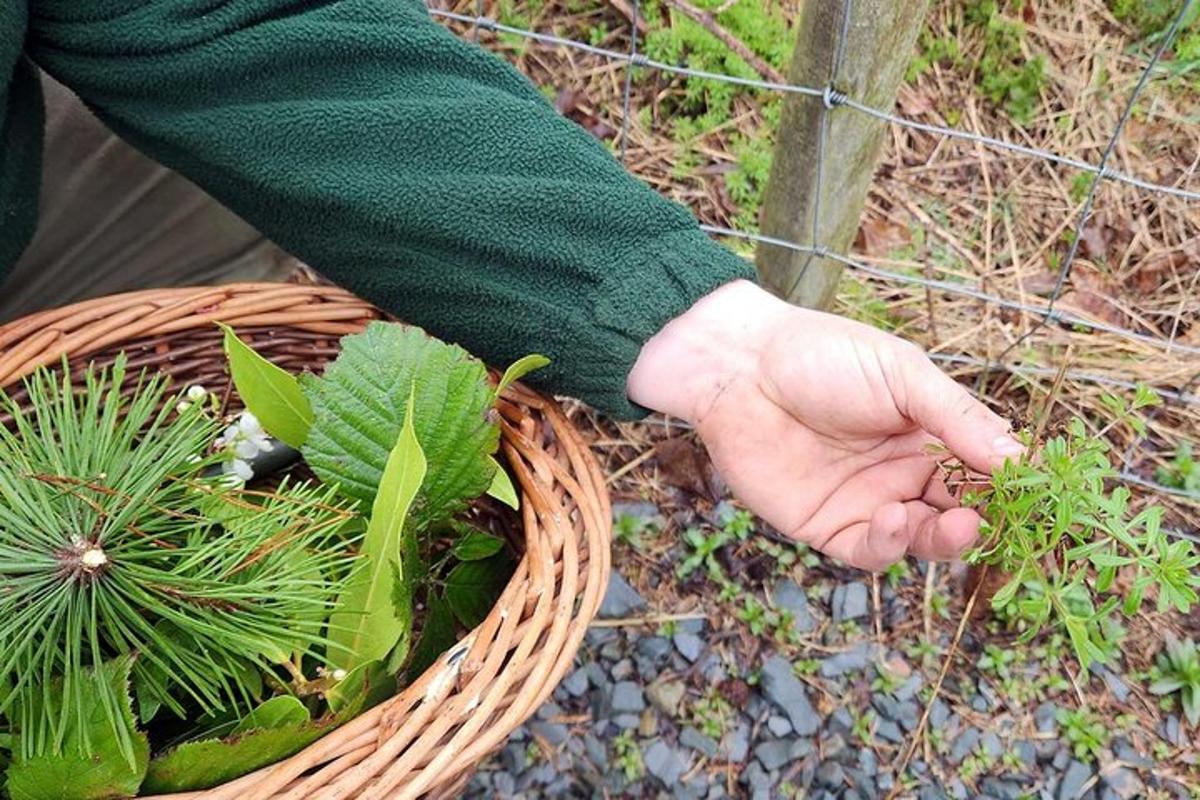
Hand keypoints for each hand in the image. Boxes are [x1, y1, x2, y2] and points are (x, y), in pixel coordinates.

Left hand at [627, 280, 1022, 570]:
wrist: (742, 367)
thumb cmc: (822, 356)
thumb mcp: (902, 375)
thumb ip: (958, 418)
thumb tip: (1020, 460)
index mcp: (928, 434)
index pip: (981, 472)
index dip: (1006, 487)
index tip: (1031, 493)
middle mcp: (902, 473)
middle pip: (957, 512)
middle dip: (981, 520)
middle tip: (991, 516)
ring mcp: (866, 502)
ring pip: (921, 539)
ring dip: (944, 538)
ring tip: (957, 522)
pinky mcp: (826, 526)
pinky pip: (870, 551)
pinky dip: (890, 544)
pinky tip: (894, 517)